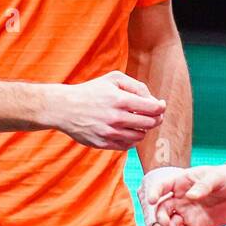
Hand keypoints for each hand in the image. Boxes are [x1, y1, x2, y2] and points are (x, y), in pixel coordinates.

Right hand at [46, 71, 164, 150]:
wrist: (64, 107)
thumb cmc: (92, 91)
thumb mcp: (114, 79)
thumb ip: (137, 86)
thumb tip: (154, 101)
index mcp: (121, 100)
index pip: (153, 109)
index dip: (161, 108)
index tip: (160, 106)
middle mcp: (116, 118)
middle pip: (150, 124)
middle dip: (156, 119)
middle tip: (154, 115)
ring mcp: (109, 133)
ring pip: (140, 137)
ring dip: (143, 129)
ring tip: (137, 122)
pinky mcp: (103, 144)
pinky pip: (127, 146)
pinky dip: (131, 139)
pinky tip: (126, 130)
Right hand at [149, 165, 225, 225]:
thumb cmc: (225, 177)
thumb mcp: (216, 177)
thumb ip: (203, 186)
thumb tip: (191, 196)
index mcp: (181, 184)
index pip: (162, 187)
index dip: (154, 193)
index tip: (151, 200)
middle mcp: (180, 200)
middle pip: (162, 210)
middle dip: (162, 218)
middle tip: (168, 223)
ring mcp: (187, 214)